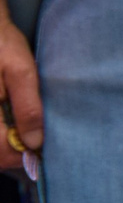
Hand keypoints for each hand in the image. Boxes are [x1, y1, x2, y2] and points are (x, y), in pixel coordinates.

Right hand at [0, 11, 39, 172]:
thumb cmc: (1, 45)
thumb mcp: (21, 71)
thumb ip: (28, 107)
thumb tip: (34, 143)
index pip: (1, 151)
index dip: (21, 157)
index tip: (40, 151)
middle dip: (10, 155)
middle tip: (32, 144)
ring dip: (2, 148)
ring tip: (20, 135)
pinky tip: (8, 128)